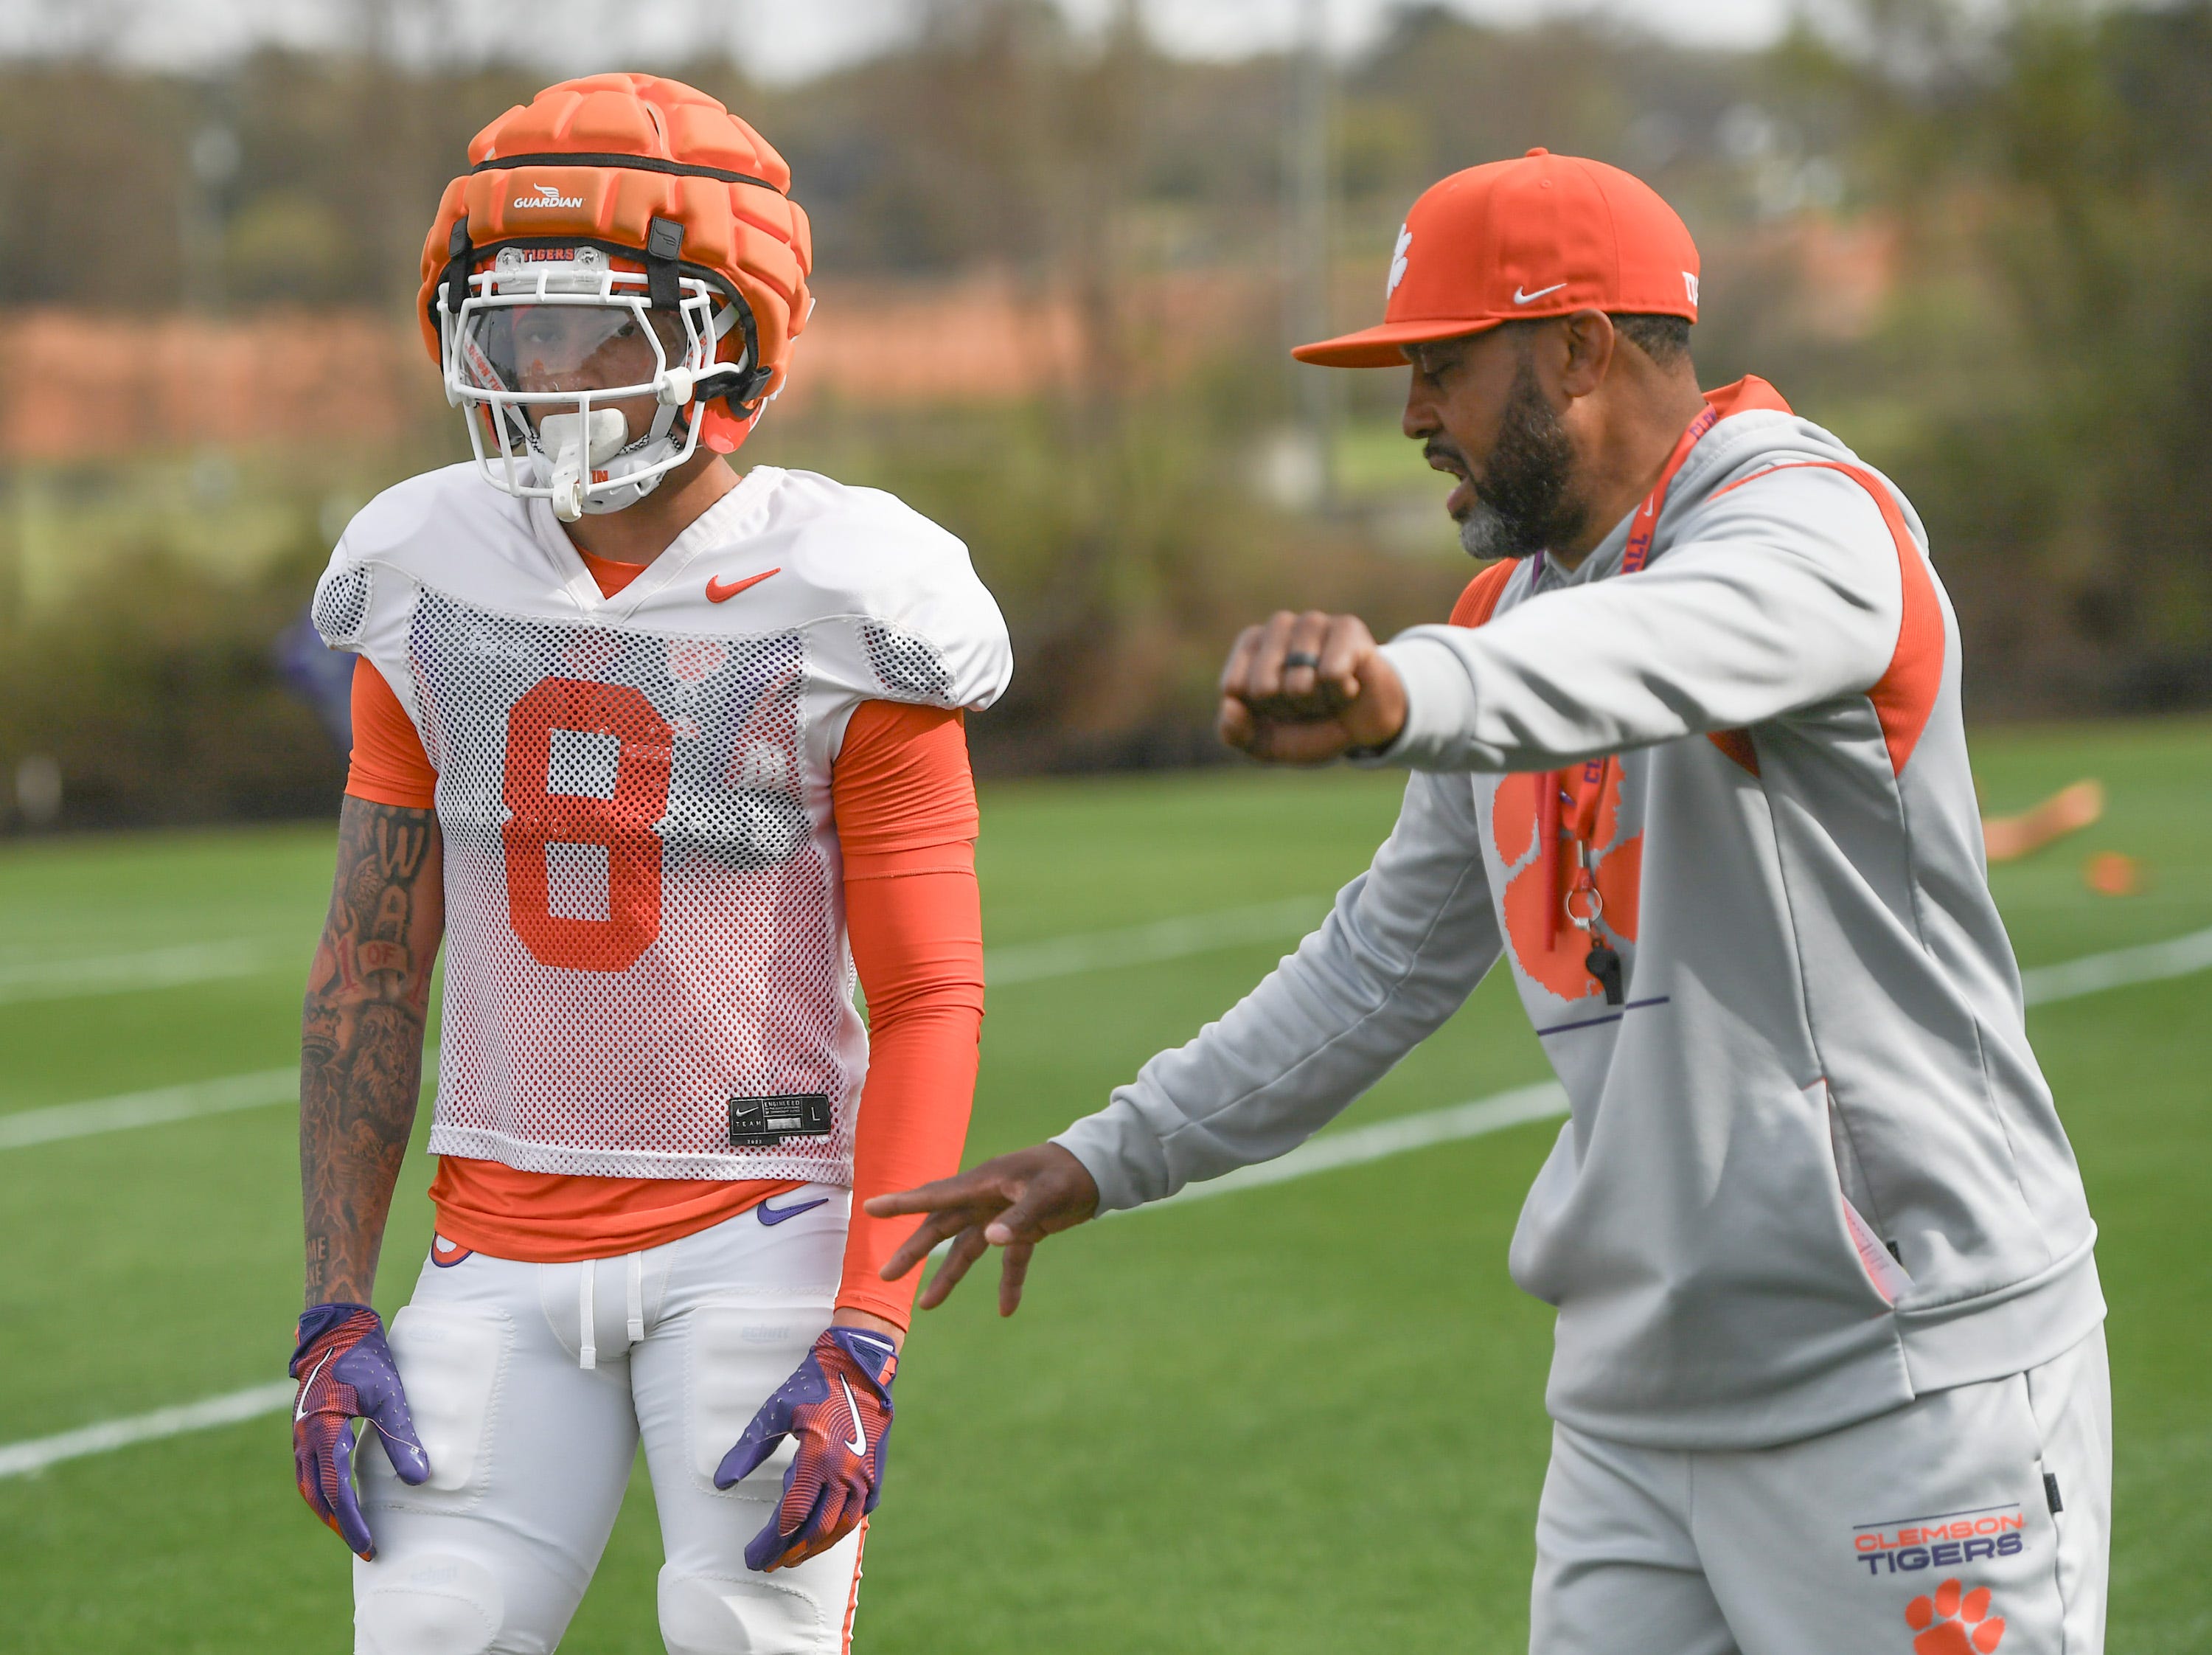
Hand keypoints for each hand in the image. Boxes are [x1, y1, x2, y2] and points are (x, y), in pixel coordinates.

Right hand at [290, 1303, 429, 1559]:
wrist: (336, 1329)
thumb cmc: (365, 1358)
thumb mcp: (389, 1396)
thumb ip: (402, 1438)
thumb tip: (420, 1479)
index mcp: (323, 1432)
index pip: (336, 1490)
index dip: (352, 1521)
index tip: (368, 1546)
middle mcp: (304, 1438)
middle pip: (317, 1495)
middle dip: (339, 1524)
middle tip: (364, 1547)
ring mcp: (299, 1433)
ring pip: (308, 1485)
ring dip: (328, 1509)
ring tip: (351, 1529)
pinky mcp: (303, 1427)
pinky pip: (308, 1469)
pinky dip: (322, 1489)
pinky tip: (339, 1495)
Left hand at [716, 1328, 898, 1571]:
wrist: (861, 1366)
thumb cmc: (814, 1385)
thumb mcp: (775, 1413)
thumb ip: (748, 1450)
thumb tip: (722, 1482)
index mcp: (818, 1459)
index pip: (790, 1517)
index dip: (770, 1542)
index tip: (753, 1556)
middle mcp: (845, 1473)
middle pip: (815, 1531)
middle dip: (789, 1553)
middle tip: (769, 1564)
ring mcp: (864, 1476)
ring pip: (840, 1527)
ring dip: (815, 1547)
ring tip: (793, 1556)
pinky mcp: (875, 1473)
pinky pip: (858, 1514)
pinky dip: (839, 1530)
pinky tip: (824, 1534)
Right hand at [864, 1143, 1099, 1316]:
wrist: (1098, 1170)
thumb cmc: (1069, 1173)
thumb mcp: (1047, 1193)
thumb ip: (1019, 1218)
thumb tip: (989, 1242)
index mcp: (983, 1183)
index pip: (935, 1196)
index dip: (902, 1204)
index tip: (870, 1209)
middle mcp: (985, 1199)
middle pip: (942, 1228)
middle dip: (915, 1251)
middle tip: (887, 1275)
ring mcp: (1002, 1215)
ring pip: (967, 1248)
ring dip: (949, 1275)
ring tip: (927, 1305)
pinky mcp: (1023, 1229)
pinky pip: (1010, 1261)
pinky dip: (1008, 1283)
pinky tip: (1006, 1309)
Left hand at [1217, 610, 1407, 763]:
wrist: (1363, 727)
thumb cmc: (1309, 726)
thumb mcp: (1265, 743)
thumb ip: (1235, 733)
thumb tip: (1228, 706)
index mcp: (1249, 645)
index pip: (1235, 688)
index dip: (1259, 712)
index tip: (1277, 708)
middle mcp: (1278, 625)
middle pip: (1263, 688)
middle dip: (1287, 709)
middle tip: (1307, 702)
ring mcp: (1313, 622)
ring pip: (1299, 684)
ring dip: (1316, 703)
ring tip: (1327, 693)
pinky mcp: (1347, 627)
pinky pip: (1331, 674)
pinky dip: (1340, 693)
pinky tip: (1349, 685)